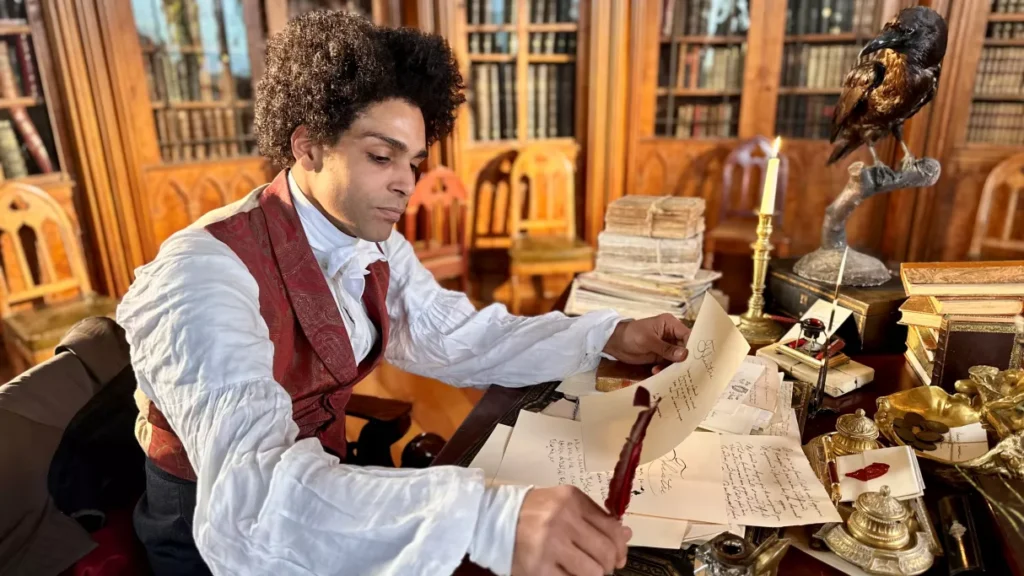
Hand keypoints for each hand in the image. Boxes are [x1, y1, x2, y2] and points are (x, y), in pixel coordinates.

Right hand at [511, 486, 630, 575]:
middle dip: (608, 564)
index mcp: (570, 500)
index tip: (618, 556)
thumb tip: (625, 535)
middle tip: (600, 567)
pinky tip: (566, 573)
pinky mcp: (538, 568)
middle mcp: (561, 520)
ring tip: (581, 570)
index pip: (612, 528)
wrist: (492, 520)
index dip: (620, 547)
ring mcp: (549, 545)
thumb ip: (595, 516)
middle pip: (605, 553)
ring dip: (592, 575)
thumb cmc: (532, 512)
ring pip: (593, 572)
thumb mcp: (564, 503)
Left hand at [601, 314, 690, 367]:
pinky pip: (668, 364)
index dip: (691, 347)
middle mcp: (671, 335)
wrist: (614, 343)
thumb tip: (684, 355)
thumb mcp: (648, 340)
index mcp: (670, 324)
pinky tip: (656, 371)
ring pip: (678, 358)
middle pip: (685, 348)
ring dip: (673, 366)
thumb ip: (666, 348)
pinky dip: (664, 369)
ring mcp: (666, 346)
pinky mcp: (660, 356)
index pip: (687, 335)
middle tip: (683, 371)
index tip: (693, 360)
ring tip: (665, 372)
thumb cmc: (631, 335)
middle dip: (684, 360)